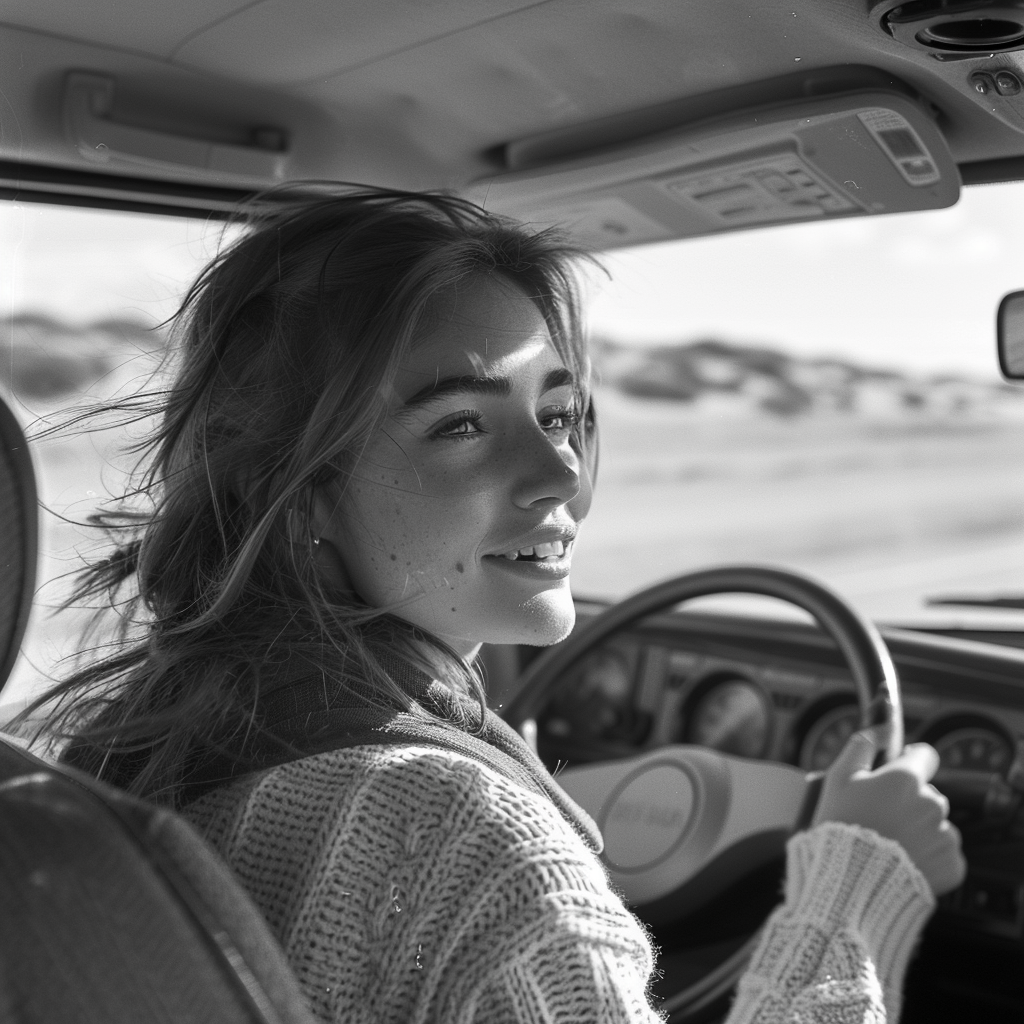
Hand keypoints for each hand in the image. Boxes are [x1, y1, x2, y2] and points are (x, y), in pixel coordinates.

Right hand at [812, 727, 966, 895]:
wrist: (851, 884)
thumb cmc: (840, 828)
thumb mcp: (837, 779)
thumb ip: (862, 746)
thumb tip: (879, 726)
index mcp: (906, 779)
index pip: (924, 755)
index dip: (908, 761)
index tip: (893, 774)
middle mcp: (932, 803)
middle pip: (927, 792)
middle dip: (908, 800)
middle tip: (879, 817)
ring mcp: (945, 835)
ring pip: (935, 822)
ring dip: (918, 828)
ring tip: (889, 843)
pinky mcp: (952, 864)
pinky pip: (944, 851)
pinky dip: (928, 855)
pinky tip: (904, 861)